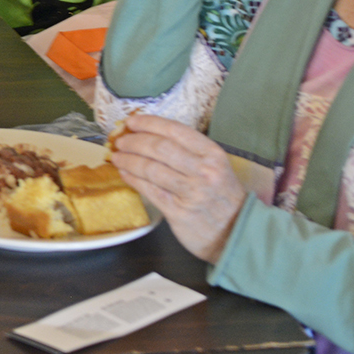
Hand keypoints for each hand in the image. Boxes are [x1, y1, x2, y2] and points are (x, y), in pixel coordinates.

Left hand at [110, 113, 246, 262]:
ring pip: (150, 168)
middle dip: (134, 141)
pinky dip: (133, 179)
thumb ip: (189, 152)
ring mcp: (191, 191)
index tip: (132, 121)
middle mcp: (203, 170)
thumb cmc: (222, 197)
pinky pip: (149, 190)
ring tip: (117, 156)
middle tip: (120, 140)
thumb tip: (152, 136)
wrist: (236, 232)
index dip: (150, 123)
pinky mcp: (178, 211)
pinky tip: (124, 173)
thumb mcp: (216, 167)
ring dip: (128, 160)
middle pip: (159, 148)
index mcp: (212, 154)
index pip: (175, 130)